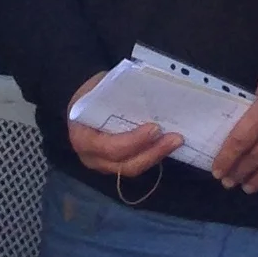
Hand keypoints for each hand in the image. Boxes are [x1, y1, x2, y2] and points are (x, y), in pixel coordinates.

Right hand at [67, 76, 183, 184]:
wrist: (81, 103)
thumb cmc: (91, 93)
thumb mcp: (98, 88)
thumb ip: (118, 94)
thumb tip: (147, 91)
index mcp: (82, 137)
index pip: (109, 147)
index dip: (133, 141)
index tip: (154, 128)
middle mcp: (91, 158)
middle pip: (125, 164)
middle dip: (152, 152)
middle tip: (175, 138)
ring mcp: (104, 165)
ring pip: (133, 168)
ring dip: (156, 155)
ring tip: (176, 141)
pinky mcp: (116, 165)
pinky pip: (136, 164)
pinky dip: (153, 155)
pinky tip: (167, 144)